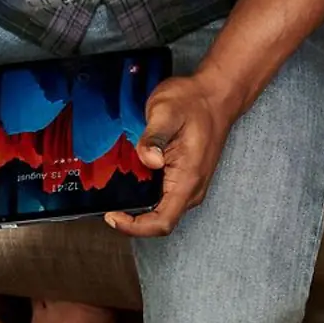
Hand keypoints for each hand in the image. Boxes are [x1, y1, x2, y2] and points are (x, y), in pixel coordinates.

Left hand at [104, 72, 240, 236]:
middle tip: (107, 205)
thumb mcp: (166, 112)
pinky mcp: (187, 179)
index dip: (135, 227)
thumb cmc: (193, 103)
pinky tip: (133, 183)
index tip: (112, 215)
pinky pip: (166, 200)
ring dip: (139, 210)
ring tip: (117, 196)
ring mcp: (192, 185)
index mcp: (188, 178)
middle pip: (161, 222)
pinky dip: (147, 199)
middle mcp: (193, 188)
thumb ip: (154, 136)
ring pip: (163, 213)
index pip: (162, 222)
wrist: (216, 96)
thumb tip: (147, 159)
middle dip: (133, 220)